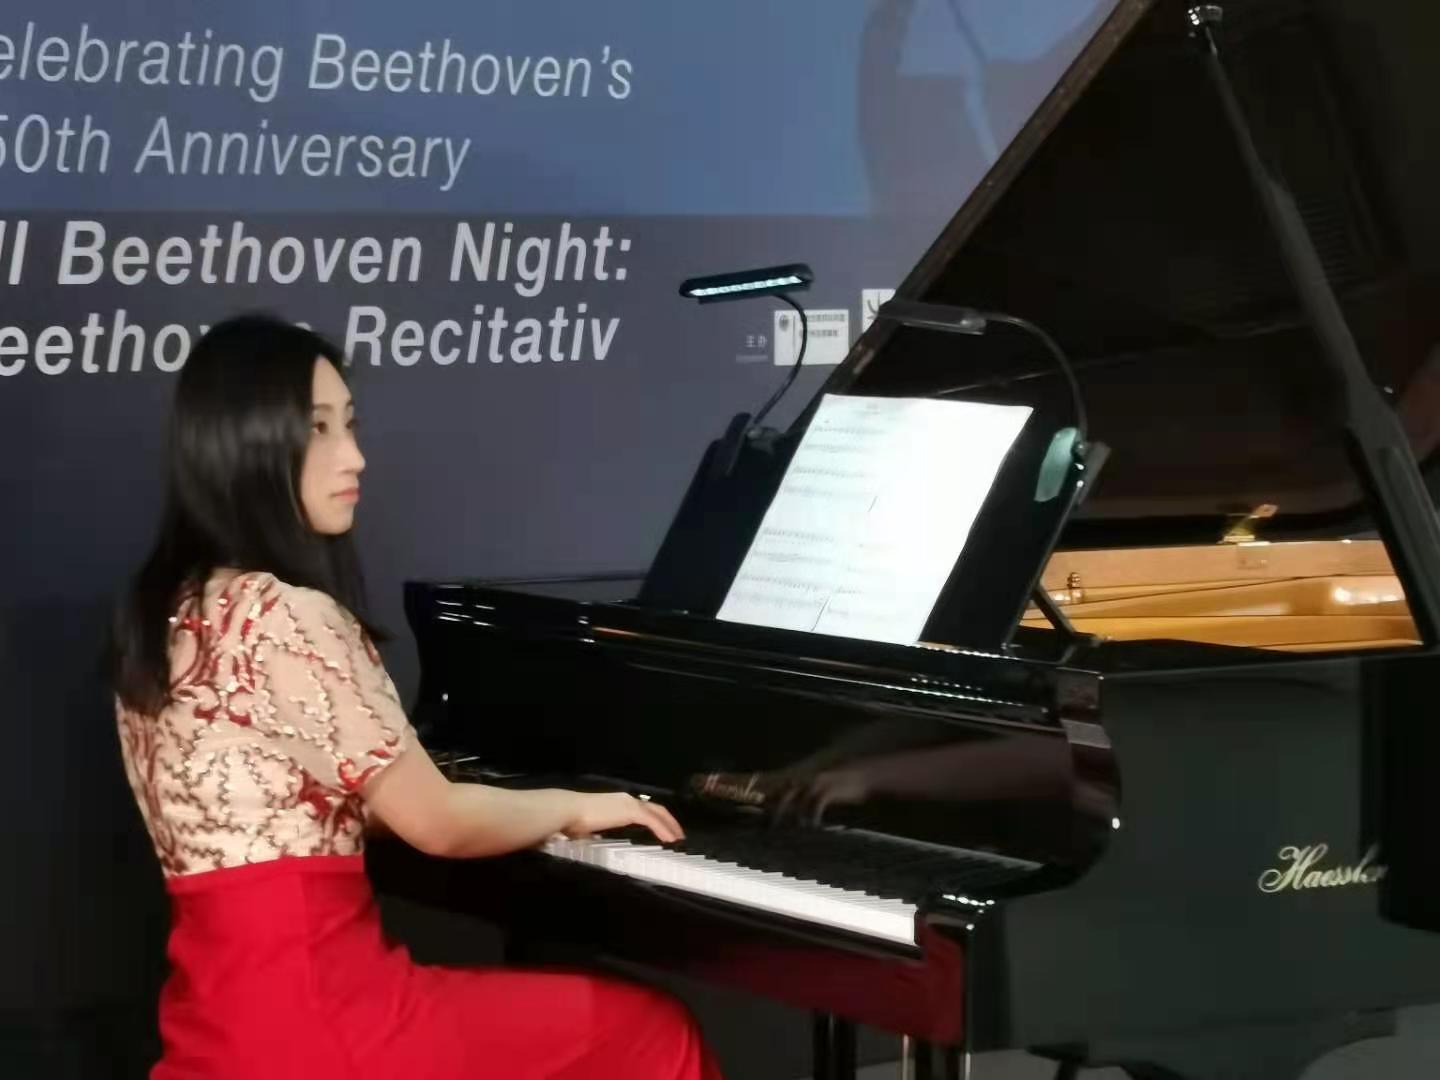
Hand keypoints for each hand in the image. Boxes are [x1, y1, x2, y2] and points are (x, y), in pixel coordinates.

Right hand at [561, 791, 684, 842]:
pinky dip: (663, 829)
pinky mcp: (630, 811)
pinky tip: (669, 839)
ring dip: (670, 826)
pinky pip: (652, 820)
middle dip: (669, 821)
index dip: (656, 819)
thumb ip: (594, 833)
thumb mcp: (588, 828)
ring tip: (678, 839)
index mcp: (618, 803)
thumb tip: (594, 840)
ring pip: (657, 813)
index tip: (664, 830)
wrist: (569, 811)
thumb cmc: (574, 820)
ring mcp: (629, 803)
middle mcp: (626, 799)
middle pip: (656, 808)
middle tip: (678, 835)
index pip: (643, 809)